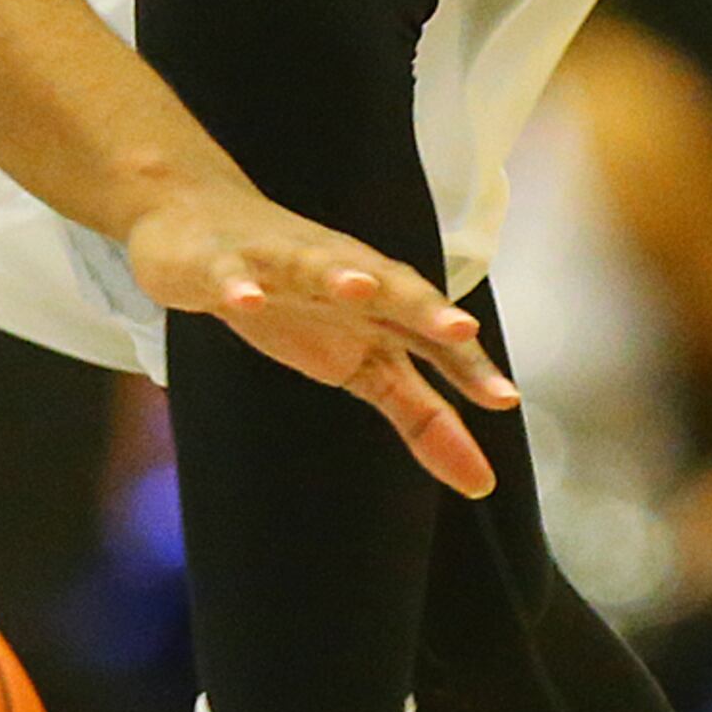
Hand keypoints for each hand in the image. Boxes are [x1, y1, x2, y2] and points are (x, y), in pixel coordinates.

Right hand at [125, 171, 516, 496]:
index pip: (434, 337)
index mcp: (384, 305)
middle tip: (463, 328)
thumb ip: (422, 418)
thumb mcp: (362, 364)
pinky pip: (233, 275)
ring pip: (319, 267)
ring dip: (341, 278)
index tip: (504, 398)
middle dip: (428, 309)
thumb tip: (480, 482)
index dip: (469, 366)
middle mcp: (345, 277)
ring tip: (363, 290)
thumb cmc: (298, 301)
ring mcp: (286, 265)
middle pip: (396, 290)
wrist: (207, 229)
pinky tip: (247, 300)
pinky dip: (240, 285)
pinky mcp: (225, 263)